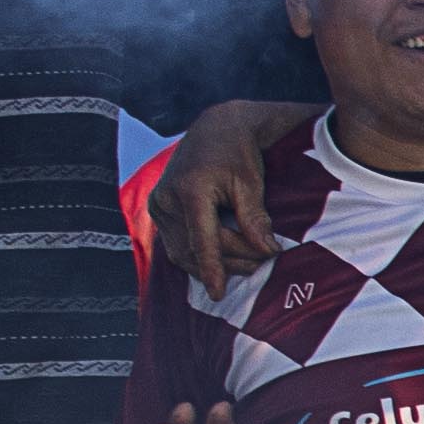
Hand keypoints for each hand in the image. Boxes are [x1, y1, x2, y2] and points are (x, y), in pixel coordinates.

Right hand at [154, 100, 306, 290]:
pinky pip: (175, 243)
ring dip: (211, 264)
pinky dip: (197, 255)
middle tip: (262, 266)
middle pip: (196, 247)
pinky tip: (221, 262)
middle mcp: (166, 198)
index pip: (201, 240)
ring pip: (181, 250)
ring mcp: (157, 205)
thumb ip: (255, 219)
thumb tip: (267, 252)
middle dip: (229, 262)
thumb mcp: (250, 183)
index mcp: (189, 189)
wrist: (214, 129)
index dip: (212, 269)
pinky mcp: (157, 209)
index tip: (219, 294)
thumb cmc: (237, 153)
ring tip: (246, 267)